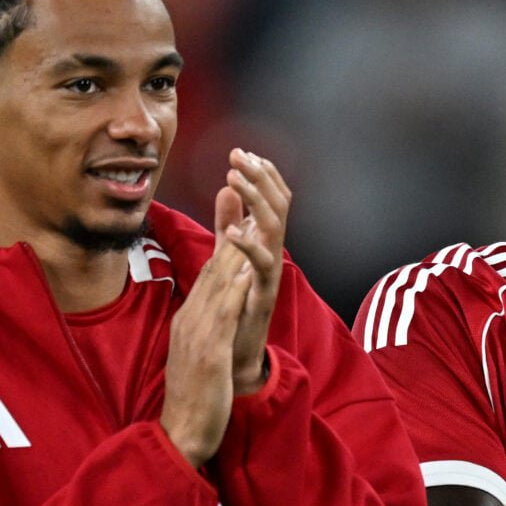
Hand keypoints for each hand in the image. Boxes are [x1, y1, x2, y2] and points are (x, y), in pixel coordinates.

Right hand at [159, 236, 254, 466]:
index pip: (208, 273)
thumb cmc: (195, 397)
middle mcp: (190, 320)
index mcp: (189, 320)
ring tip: (252, 219)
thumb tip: (215, 307)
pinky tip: (248, 270)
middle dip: (230, 231)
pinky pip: (223, 315)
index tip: (239, 213)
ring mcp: (196, 335)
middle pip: (212, 269)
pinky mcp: (208, 352)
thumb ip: (207, 326)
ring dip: (235, 250)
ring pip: (216, 285)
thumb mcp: (199, 353)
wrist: (181, 434)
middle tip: (245, 196)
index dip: (224, 240)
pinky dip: (235, 290)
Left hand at [216, 148, 291, 394]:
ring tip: (234, 179)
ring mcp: (271, 273)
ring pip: (274, 227)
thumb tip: (226, 187)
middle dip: (260, 177)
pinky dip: (249, 244)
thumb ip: (229, 222)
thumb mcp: (228, 254)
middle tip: (238, 156)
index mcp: (265, 241)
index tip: (242, 152)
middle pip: (278, 205)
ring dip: (255, 199)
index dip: (262, 174)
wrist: (236, 353)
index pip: (273, 198)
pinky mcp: (263, 293)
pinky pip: (263, 265)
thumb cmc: (234, 305)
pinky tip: (231, 230)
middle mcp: (274, 253)